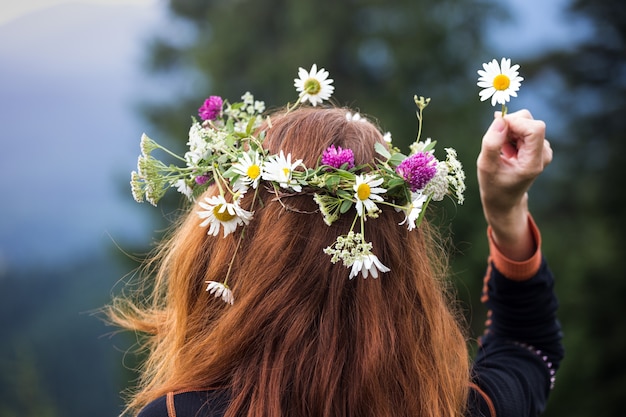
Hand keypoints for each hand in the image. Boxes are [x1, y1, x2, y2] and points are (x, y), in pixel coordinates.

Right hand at [477, 110, 552, 259]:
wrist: (504, 200)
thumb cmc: (493, 186)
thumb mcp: (486, 166)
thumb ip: (492, 143)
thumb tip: (500, 119)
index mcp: (533, 162)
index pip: (534, 129)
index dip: (515, 122)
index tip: (496, 127)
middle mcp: (543, 154)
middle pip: (530, 122)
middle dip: (509, 125)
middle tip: (495, 140)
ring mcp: (542, 150)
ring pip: (526, 123)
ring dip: (509, 131)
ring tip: (500, 149)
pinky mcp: (538, 146)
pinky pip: (524, 129)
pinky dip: (511, 134)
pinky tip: (505, 149)